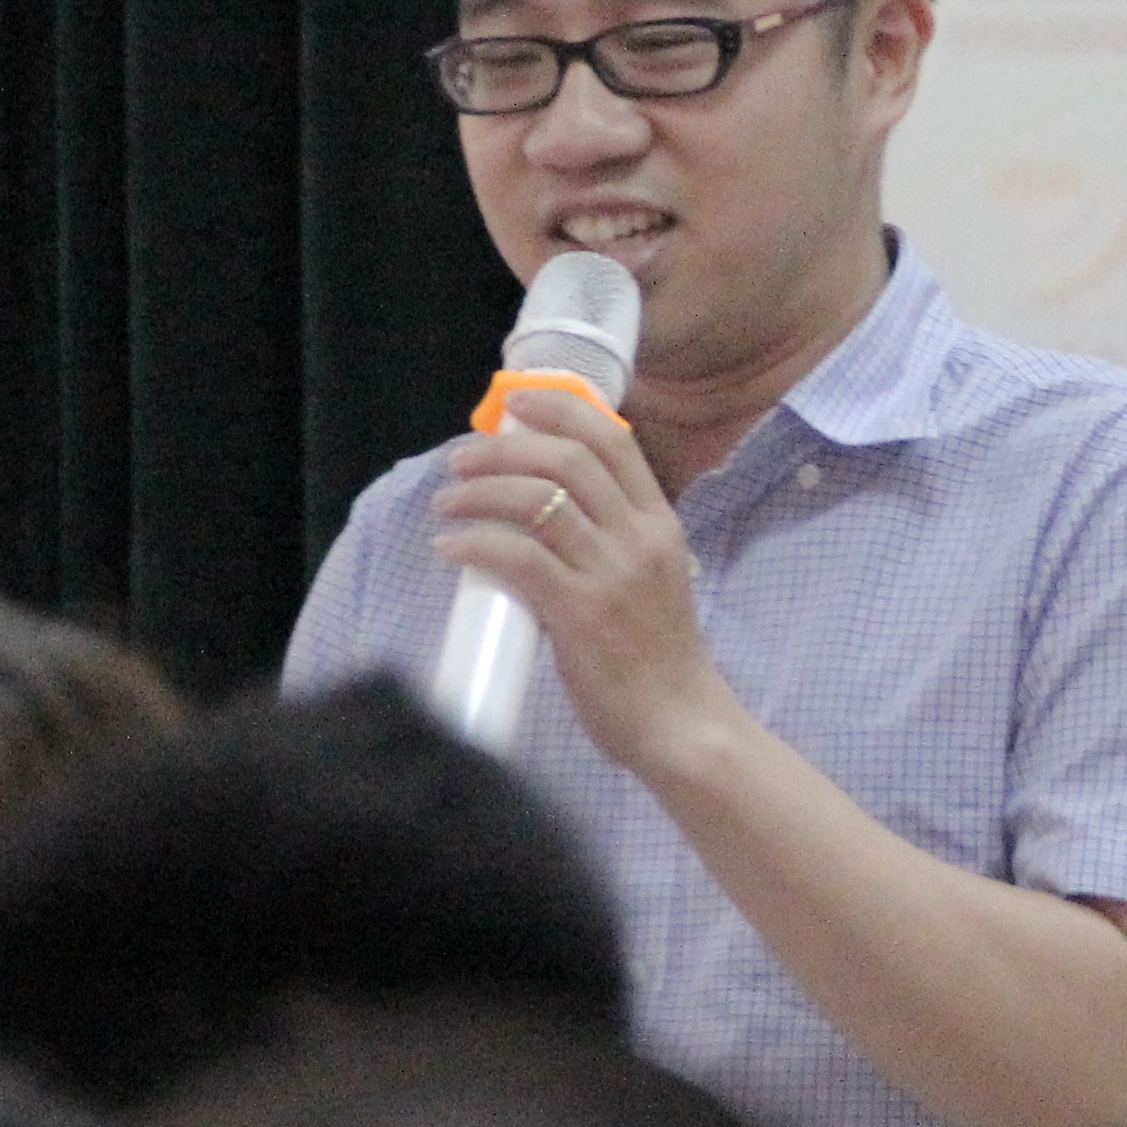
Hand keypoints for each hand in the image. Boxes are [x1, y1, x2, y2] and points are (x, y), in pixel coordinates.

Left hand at [428, 384, 735, 775]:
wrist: (679, 723)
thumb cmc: (657, 657)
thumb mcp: (652, 578)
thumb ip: (610, 541)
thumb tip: (538, 514)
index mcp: (659, 523)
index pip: (613, 440)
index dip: (561, 410)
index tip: (518, 404)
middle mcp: (639, 538)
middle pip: (566, 459)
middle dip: (504, 448)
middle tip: (462, 459)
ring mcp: (611, 574)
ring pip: (537, 500)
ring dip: (480, 492)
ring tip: (447, 502)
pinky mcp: (581, 614)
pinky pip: (518, 557)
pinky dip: (476, 542)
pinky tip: (450, 546)